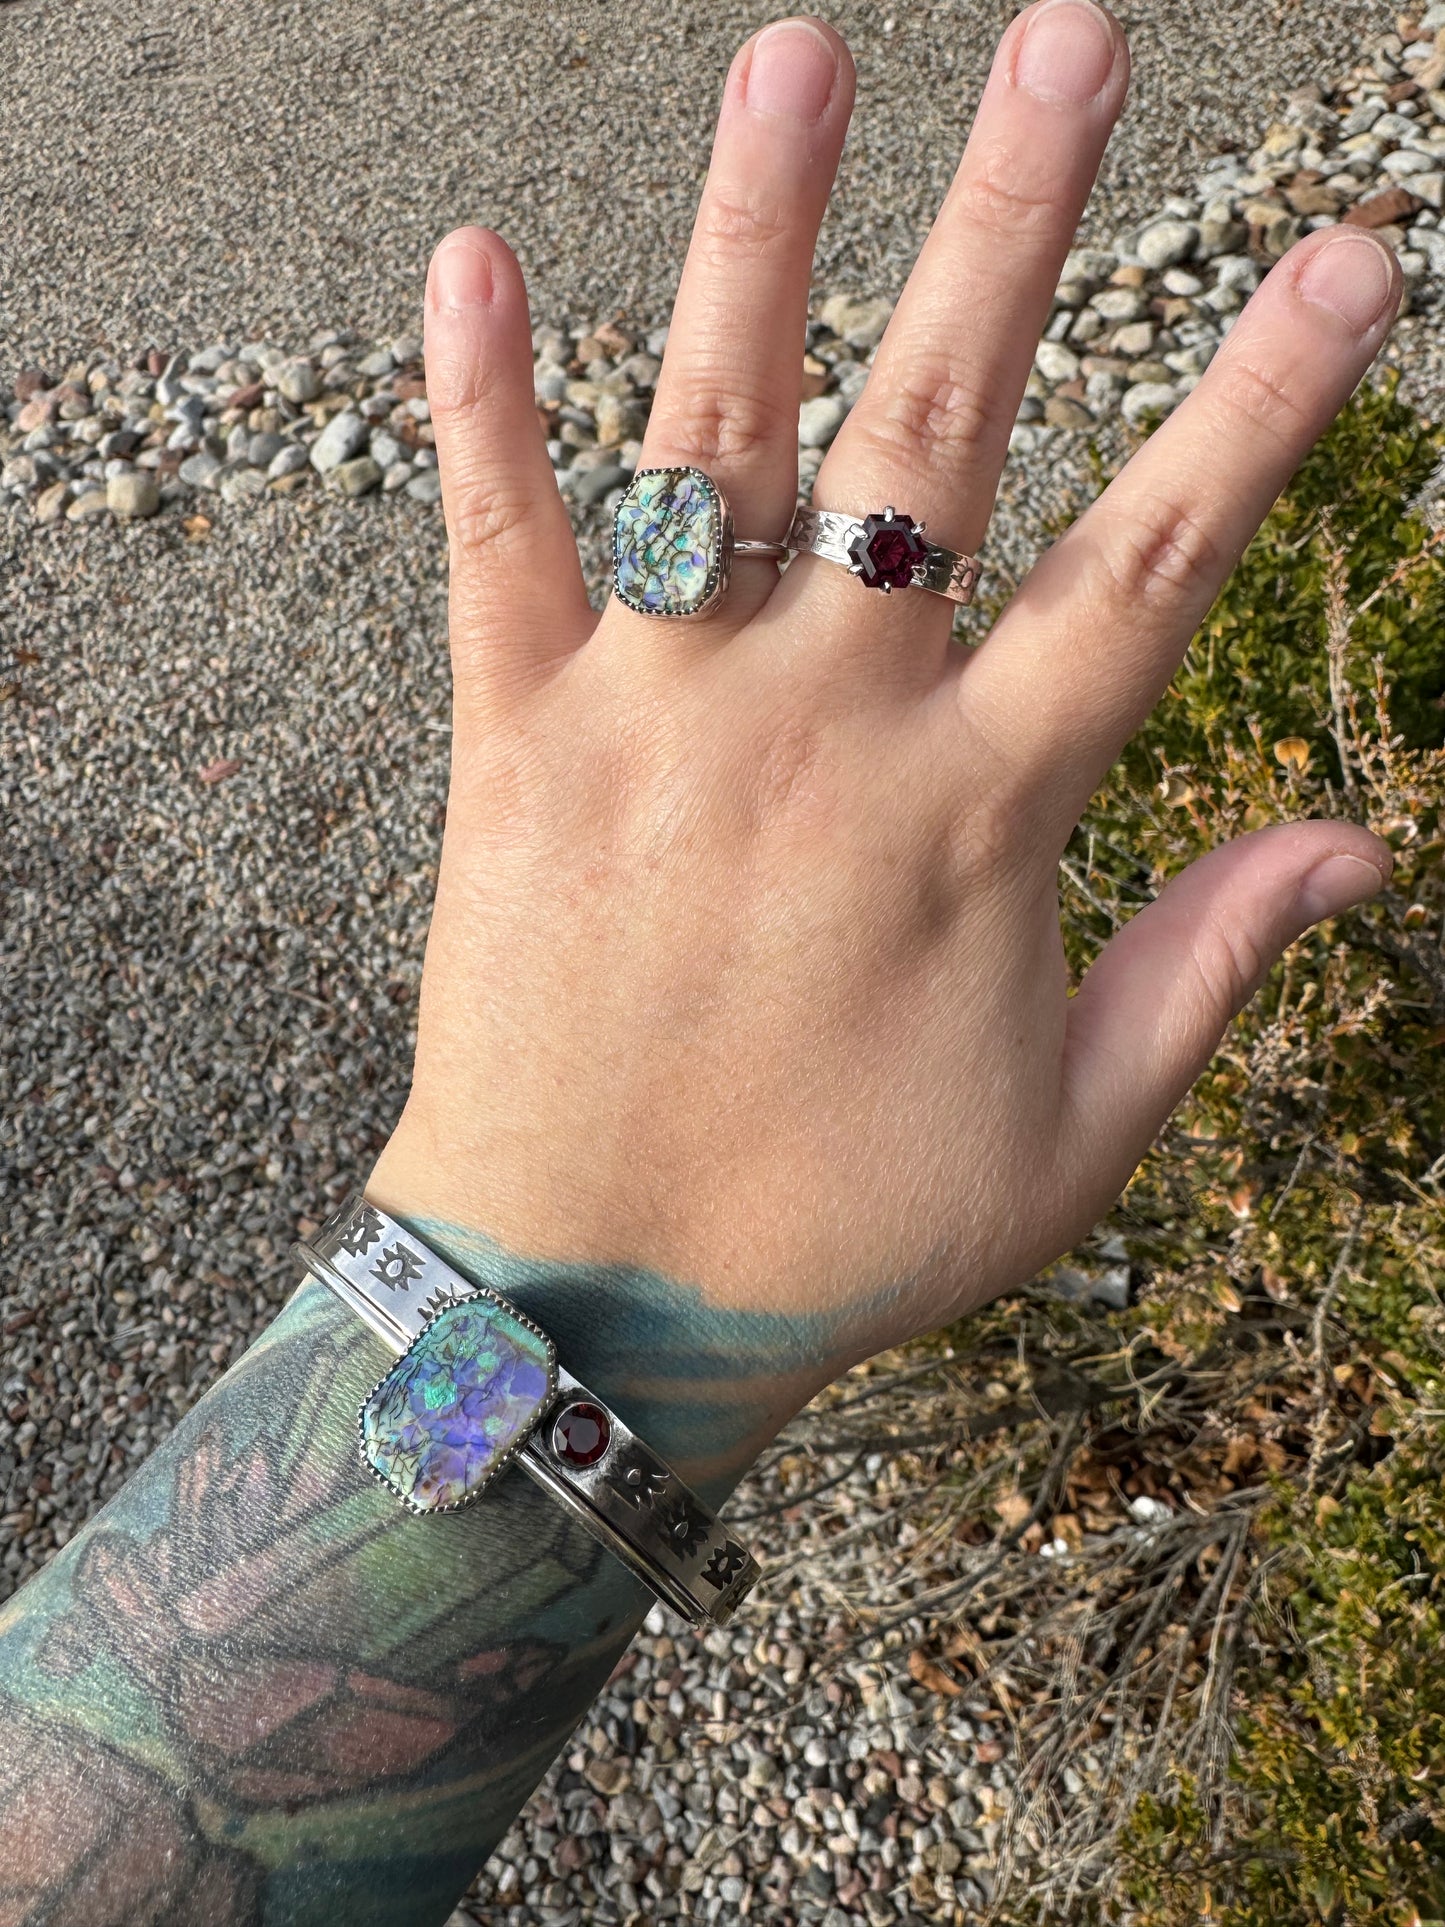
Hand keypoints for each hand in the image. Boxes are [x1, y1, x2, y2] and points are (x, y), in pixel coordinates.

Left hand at [368, 2, 1397, 1453]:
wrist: (591, 1303)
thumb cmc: (836, 1231)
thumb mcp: (1070, 1138)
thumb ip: (1205, 970)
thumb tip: (1357, 843)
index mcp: (980, 815)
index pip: (1158, 565)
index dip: (1262, 403)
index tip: (1346, 255)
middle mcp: (826, 729)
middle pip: (940, 434)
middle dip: (1013, 221)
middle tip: (1073, 36)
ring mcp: (662, 721)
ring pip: (719, 437)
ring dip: (761, 233)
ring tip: (801, 53)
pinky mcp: (517, 744)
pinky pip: (499, 546)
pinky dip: (483, 403)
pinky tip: (477, 254)